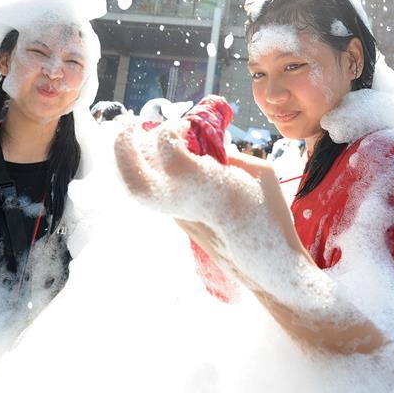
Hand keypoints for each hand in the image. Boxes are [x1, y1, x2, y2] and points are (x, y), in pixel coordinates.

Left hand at [114, 120, 269, 224]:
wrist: (267, 267)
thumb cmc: (270, 216)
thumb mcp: (259, 173)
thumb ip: (230, 155)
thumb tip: (210, 148)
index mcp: (203, 183)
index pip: (166, 147)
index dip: (170, 129)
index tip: (184, 126)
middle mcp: (182, 203)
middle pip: (133, 178)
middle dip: (123, 149)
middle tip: (127, 128)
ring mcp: (177, 217)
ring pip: (139, 189)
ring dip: (133, 163)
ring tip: (138, 143)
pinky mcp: (180, 226)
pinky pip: (156, 196)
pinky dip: (150, 177)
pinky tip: (162, 165)